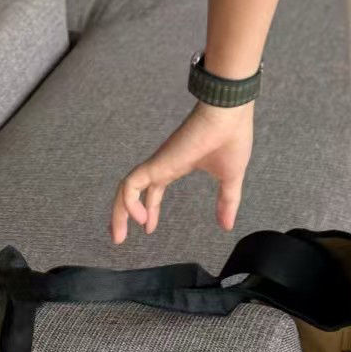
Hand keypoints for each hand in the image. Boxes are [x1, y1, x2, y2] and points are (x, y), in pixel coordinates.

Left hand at [110, 100, 253, 243]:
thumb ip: (227, 201)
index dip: (150, 209)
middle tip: (119, 237)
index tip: (148, 227)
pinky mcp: (157, 162)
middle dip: (123, 214)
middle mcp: (164, 165)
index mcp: (178, 165)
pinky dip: (129, 203)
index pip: (155, 189)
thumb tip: (227, 225)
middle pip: (134, 190)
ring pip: (127, 188)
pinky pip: (131, 184)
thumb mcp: (230, 178)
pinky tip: (142, 219)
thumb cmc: (231, 140)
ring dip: (119, 212)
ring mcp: (159, 163)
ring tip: (119, 236)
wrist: (228, 114)